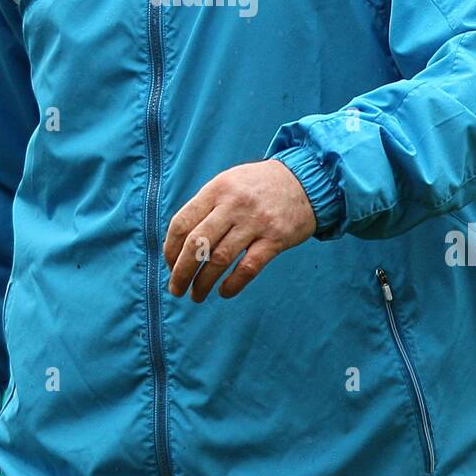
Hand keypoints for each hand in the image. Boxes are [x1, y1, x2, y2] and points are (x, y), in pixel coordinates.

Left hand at [163, 159, 316, 302]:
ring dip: (203, 283)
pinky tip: (224, 292)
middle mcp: (234, 204)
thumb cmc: (259, 185)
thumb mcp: (229, 182)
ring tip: (196, 295)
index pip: (182, 223)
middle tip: (176, 289)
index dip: (170, 249)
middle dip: (181, 272)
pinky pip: (248, 268)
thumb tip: (179, 244)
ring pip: (219, 259)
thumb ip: (206, 206)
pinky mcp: (276, 239)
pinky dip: (233, 284)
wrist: (305, 179)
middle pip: (197, 244)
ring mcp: (256, 221)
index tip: (169, 265)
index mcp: (217, 189)